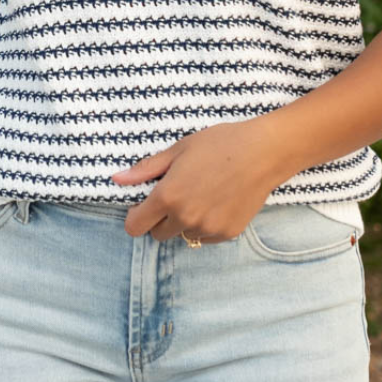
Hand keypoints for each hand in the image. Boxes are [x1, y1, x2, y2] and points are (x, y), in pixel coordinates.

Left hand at [110, 120, 285, 241]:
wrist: (264, 152)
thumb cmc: (220, 144)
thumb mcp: (178, 150)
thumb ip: (146, 169)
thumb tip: (117, 179)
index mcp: (168, 197)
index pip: (135, 227)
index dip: (136, 217)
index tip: (144, 206)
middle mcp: (185, 218)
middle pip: (157, 234)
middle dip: (161, 219)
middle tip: (177, 196)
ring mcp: (208, 228)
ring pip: (183, 236)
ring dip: (185, 223)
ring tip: (201, 195)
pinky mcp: (227, 233)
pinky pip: (205, 237)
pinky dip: (206, 226)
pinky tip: (218, 202)